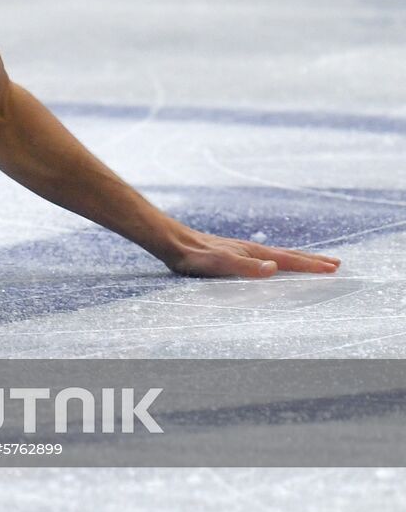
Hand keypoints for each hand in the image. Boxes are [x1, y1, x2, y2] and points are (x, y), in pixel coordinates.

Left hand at [155, 224, 339, 278]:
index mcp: (254, 253)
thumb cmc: (195, 256)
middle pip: (289, 255)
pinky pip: (265, 258)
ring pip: (278, 255)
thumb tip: (274, 268)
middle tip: (336, 264)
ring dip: (299, 259)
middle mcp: (252, 250)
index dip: (311, 266)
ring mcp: (243, 251)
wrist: (174, 243)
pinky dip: (280, 260)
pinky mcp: (233, 254)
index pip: (289, 260)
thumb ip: (246, 267)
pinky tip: (275, 264)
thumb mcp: (220, 264)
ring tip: (314, 262)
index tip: (334, 269)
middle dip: (313, 260)